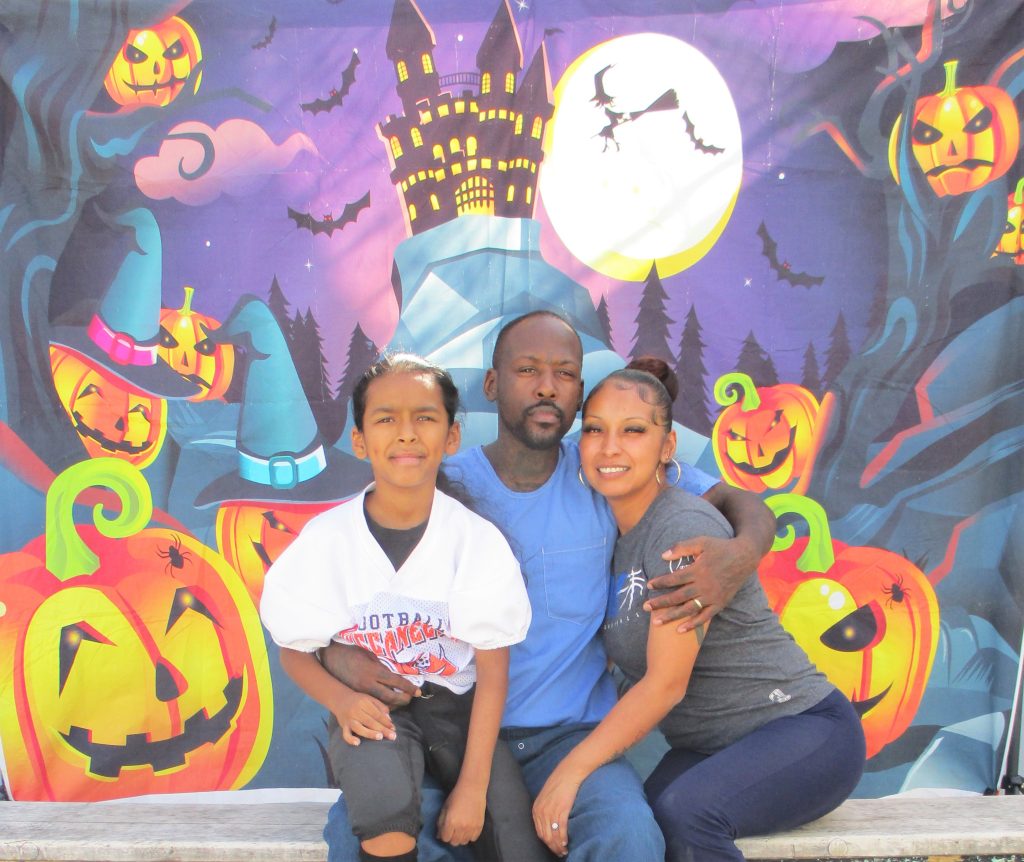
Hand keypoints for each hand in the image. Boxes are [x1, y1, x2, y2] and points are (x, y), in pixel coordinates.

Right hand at [320, 642, 419, 706]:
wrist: (331, 656)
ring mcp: (360, 691)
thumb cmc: (352, 650)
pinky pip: (371, 703)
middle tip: (411, 698)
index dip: (408, 687)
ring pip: (380, 703)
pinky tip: (387, 703)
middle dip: (403, 699)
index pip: (396, 681)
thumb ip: (382, 665)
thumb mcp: (370, 654)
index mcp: (373, 671)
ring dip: (393, 705)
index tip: (418, 691)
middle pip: (390, 697)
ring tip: (402, 702)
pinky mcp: (355, 694)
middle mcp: (368, 683)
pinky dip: (381, 705)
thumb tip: (396, 673)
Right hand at [332, 688, 395, 745]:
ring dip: (370, 733)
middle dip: (382, 729)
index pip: (377, 714)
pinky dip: (350, 739)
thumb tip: (389, 720)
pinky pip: (345, 734)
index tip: (393, 728)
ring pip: (359, 728)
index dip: (386, 722)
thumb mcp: (370, 699)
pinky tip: (357, 743)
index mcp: (364, 703)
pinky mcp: (343, 726)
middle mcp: (356, 711)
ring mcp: (349, 719)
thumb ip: (380, 707)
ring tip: (380, 737)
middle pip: (370, 721)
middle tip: (392, 736)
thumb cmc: (359, 701)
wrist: (341, 700)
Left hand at [437, 781, 485, 845]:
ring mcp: (471, 828)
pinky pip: (473, 839)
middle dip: (452, 837)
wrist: (472, 788)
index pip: (445, 838)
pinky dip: (470, 836)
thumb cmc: (456, 796)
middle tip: (453, 829)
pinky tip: (468, 828)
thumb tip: (438, 835)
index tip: (446, 829)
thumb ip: (440, 822)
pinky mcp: (479, 826)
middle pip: (454, 842)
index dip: (444, 834)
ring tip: (461, 829)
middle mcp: (461, 827)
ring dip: (461, 837)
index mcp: (450, 821)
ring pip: (463, 842)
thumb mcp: (445, 807)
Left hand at [532, 766, 580, 856]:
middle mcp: (541, 812)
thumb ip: (544, 809)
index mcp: (536, 809)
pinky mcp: (561, 810)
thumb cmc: (559, 784)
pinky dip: (563, 839)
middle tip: (560, 853)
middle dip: (552, 847)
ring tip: (564, 851)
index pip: (539, 833)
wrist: (568, 773)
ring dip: (559, 846)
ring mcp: (551, 812)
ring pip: (553, 836)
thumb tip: (549, 824)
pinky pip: (561, 829)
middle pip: (545, 837)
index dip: (547, 843)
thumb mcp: (546, 797)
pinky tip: (566, 843)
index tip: (553, 848)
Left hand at [644, 533, 758, 631]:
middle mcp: (704, 585)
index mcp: (698, 570)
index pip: (674, 579)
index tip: (649, 586)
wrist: (745, 557)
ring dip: (671, 616)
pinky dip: (693, 624)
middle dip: (660, 603)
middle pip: (678, 596)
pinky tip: (680, 629)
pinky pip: (705, 617)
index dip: (660, 582)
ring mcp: (712, 596)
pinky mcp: (720, 603)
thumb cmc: (720, 547)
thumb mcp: (701, 542)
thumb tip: (663, 555)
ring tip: (656, 622)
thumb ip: (682, 547)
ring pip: (688, 609)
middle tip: (645, 607)